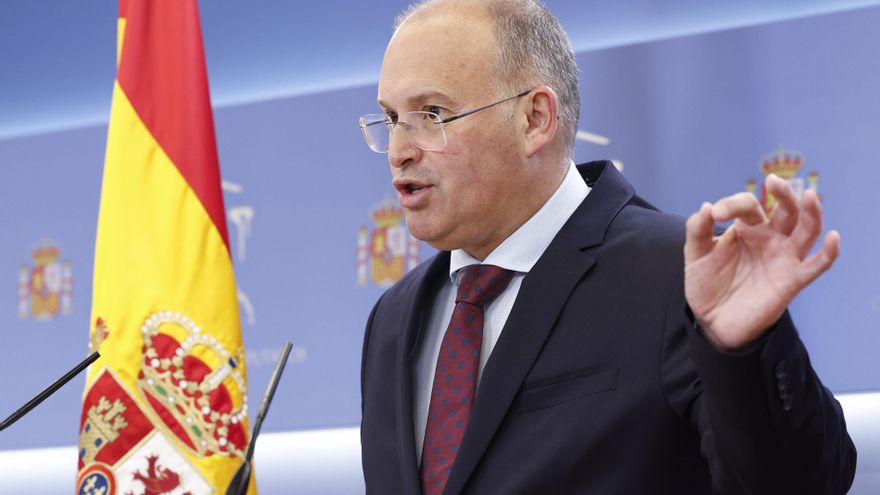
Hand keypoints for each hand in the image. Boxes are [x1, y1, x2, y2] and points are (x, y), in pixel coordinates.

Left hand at [684, 174, 839, 350]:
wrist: (712, 320)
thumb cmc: (707, 284)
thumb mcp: (695, 255)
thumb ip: (697, 230)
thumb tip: (706, 206)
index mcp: (747, 228)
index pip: (748, 206)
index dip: (733, 205)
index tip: (715, 214)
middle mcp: (769, 238)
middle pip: (787, 209)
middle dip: (783, 193)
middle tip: (773, 181)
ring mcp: (783, 257)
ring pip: (807, 230)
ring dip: (812, 212)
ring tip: (810, 196)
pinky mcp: (791, 280)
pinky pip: (817, 265)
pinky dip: (829, 252)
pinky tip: (833, 237)